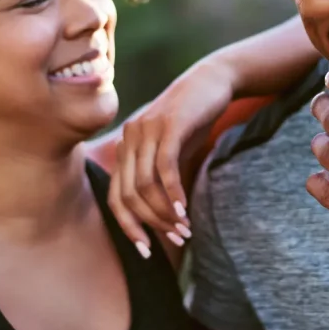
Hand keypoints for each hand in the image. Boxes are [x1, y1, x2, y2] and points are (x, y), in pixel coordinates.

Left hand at [106, 59, 237, 254]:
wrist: (214, 80)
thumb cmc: (194, 118)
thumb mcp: (173, 150)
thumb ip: (161, 177)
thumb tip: (162, 214)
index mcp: (126, 147)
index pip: (115, 197)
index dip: (129, 226)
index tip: (146, 249)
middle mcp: (129, 138)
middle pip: (127, 195)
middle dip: (150, 224)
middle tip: (175, 239)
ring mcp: (146, 130)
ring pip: (144, 184)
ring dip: (163, 212)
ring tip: (184, 228)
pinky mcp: (168, 125)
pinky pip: (164, 167)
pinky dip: (172, 192)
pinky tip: (184, 208)